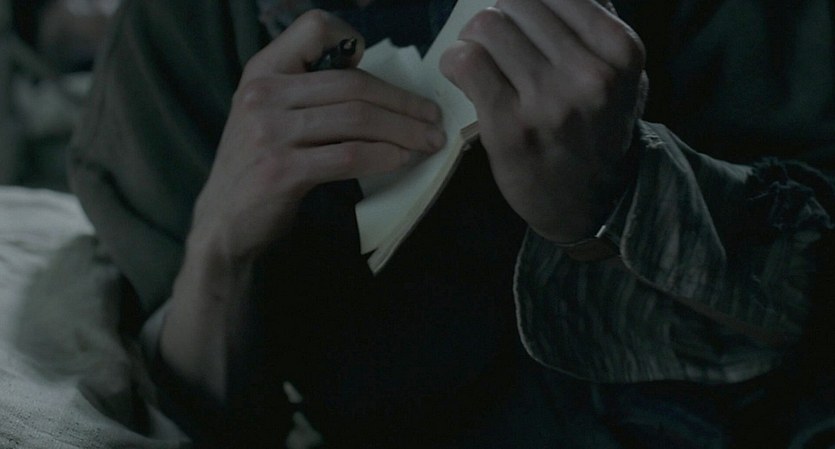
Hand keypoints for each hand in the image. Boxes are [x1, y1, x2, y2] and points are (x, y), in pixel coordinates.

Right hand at [192, 9, 444, 260]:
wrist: (224, 222)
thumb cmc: (257, 165)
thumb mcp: (268, 113)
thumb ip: (305, 90)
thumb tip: (365, 75)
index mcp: (263, 70)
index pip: (314, 27)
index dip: (351, 40)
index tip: (377, 70)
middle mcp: (263, 94)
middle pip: (352, 83)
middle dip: (403, 101)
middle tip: (433, 117)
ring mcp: (270, 132)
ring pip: (357, 118)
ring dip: (404, 130)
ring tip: (429, 141)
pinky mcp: (282, 170)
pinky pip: (349, 155)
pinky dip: (384, 156)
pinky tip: (403, 160)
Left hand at [440, 0, 646, 242]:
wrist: (590, 203)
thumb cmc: (598, 129)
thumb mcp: (622, 74)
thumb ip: (595, 24)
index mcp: (620, 50)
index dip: (526, 1)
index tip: (518, 17)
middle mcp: (589, 73)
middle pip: (516, 1)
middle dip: (499, 15)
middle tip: (496, 39)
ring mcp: (548, 101)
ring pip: (488, 26)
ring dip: (474, 37)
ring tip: (480, 56)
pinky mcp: (509, 127)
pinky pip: (467, 63)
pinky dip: (456, 60)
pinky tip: (462, 72)